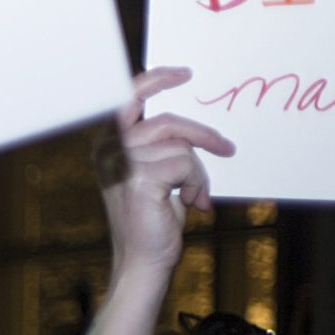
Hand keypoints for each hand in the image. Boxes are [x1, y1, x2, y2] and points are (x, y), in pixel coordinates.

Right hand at [94, 68, 235, 284]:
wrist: (144, 260)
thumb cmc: (152, 218)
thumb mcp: (152, 173)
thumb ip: (159, 146)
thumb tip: (192, 126)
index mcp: (107, 145)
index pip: (128, 98)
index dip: (156, 80)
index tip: (184, 74)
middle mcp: (108, 151)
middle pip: (167, 122)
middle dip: (202, 135)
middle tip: (226, 148)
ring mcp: (122, 164)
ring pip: (181, 146)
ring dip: (197, 172)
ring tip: (194, 195)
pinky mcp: (140, 179)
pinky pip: (186, 164)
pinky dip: (196, 183)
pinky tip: (190, 203)